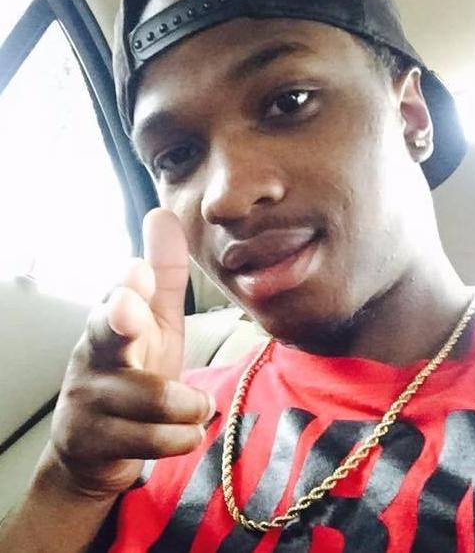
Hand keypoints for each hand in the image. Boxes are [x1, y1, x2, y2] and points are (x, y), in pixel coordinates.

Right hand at [47, 208, 212, 498]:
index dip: (129, 284)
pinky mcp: (94, 441)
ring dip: (189, 405)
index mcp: (113, 318)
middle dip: (120, 320)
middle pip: (107, 333)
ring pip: (151, 397)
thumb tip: (163, 212)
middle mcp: (96, 353)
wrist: (92, 447)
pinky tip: (188, 433)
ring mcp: (91, 397)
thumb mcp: (153, 321)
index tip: (140, 270)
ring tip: (199, 407)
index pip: (119, 294)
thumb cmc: (131, 370)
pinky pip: (153, 440)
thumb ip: (164, 274)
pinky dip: (182, 437)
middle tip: (129, 309)